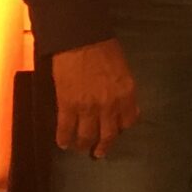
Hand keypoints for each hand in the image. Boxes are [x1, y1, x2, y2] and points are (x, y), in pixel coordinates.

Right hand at [53, 39, 139, 156]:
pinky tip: (63, 143)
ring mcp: (88, 107)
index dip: (120, 128)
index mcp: (127, 94)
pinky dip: (64, 139)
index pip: (128, 122)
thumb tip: (125, 106)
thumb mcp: (123, 71)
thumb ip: (123, 91)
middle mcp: (110, 105)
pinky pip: (65, 129)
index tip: (114, 131)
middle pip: (108, 134)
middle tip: (98, 152)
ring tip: (79, 148)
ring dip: (83, 145)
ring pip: (86, 136)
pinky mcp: (67, 105)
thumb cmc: (104, 50)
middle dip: (103, 146)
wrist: (80, 40)